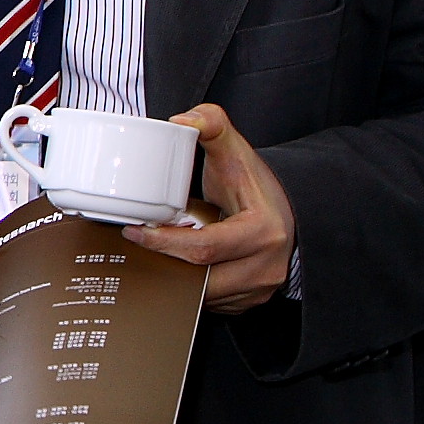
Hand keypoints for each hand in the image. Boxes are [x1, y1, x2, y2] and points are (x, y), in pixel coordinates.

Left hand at [120, 100, 295, 310]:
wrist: (288, 212)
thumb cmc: (256, 186)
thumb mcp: (236, 152)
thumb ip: (211, 124)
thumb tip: (182, 120)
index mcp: (263, 232)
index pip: (203, 249)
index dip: (164, 243)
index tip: (135, 231)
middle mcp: (265, 267)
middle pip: (198, 278)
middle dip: (163, 264)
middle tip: (136, 246)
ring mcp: (258, 289)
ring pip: (200, 295)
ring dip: (174, 279)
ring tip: (154, 255)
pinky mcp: (249, 302)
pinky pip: (209, 304)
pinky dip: (188, 288)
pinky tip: (177, 268)